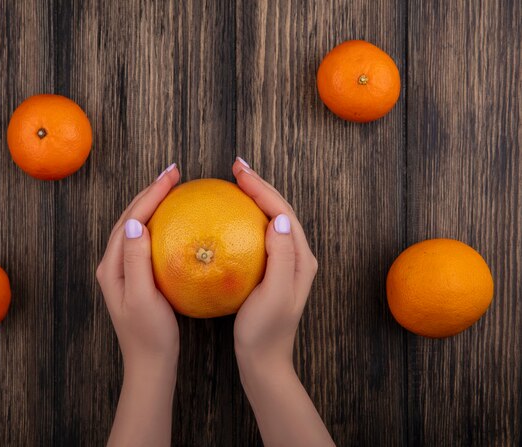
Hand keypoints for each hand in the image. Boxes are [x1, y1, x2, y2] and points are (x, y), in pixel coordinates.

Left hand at [96, 163, 179, 446]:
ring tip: (173, 190)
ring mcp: (125, 271)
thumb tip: (137, 223)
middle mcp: (114, 264)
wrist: (150, 363)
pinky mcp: (138, 278)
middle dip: (150, 193)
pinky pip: (147, 241)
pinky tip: (176, 223)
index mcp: (112, 266)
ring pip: (138, 227)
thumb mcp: (142, 297)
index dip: (149, 194)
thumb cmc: (149, 334)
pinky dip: (160, 224)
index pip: (130, 219)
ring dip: (153, 205)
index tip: (170, 176)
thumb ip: (136, 260)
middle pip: (131, 218)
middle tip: (174, 174)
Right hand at [231, 159, 317, 366]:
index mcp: (300, 258)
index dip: (262, 188)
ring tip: (234, 183)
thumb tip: (279, 219)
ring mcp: (284, 263)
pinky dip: (245, 219)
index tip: (239, 172)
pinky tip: (228, 218)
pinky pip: (257, 235)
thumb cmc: (265, 332)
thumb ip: (281, 257)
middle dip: (259, 185)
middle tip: (236, 167)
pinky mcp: (270, 270)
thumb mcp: (274, 295)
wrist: (263, 361)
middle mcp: (296, 256)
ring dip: (254, 198)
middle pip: (279, 210)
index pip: (283, 212)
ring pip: (270, 219)